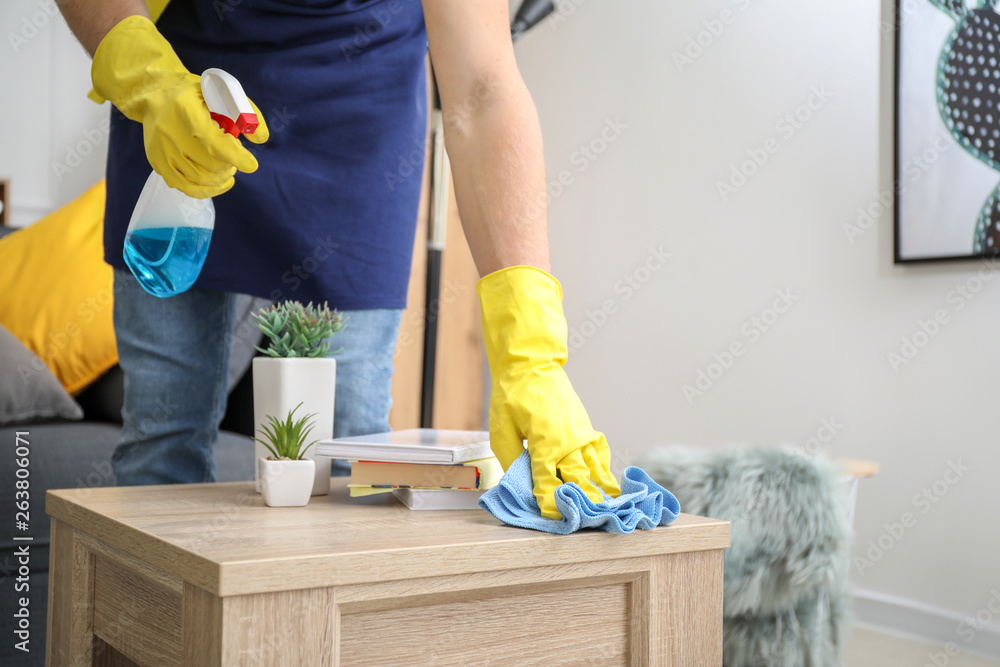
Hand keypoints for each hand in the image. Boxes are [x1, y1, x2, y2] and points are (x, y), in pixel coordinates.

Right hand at [91, 16, 268, 197]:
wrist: (154, 93)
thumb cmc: (194, 93)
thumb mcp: (220, 92)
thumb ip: (245, 112)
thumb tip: (261, 137)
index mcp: (186, 109)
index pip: (213, 141)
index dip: (236, 157)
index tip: (251, 165)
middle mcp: (169, 130)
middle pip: (209, 163)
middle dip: (230, 165)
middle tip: (235, 159)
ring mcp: (161, 149)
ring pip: (199, 178)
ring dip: (221, 178)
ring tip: (228, 168)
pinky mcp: (156, 161)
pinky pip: (185, 186)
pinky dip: (206, 190)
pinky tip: (219, 183)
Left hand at [478, 266, 620, 519]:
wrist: (533, 364)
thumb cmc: (512, 394)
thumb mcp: (501, 427)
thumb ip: (510, 457)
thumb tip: (518, 480)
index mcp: (545, 443)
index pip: (548, 483)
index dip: (549, 505)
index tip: (553, 521)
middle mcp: (569, 442)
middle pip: (578, 482)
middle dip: (582, 505)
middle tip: (586, 525)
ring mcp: (582, 435)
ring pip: (595, 471)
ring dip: (600, 493)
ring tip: (609, 513)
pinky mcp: (588, 428)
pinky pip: (601, 454)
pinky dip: (605, 470)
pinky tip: (607, 483)